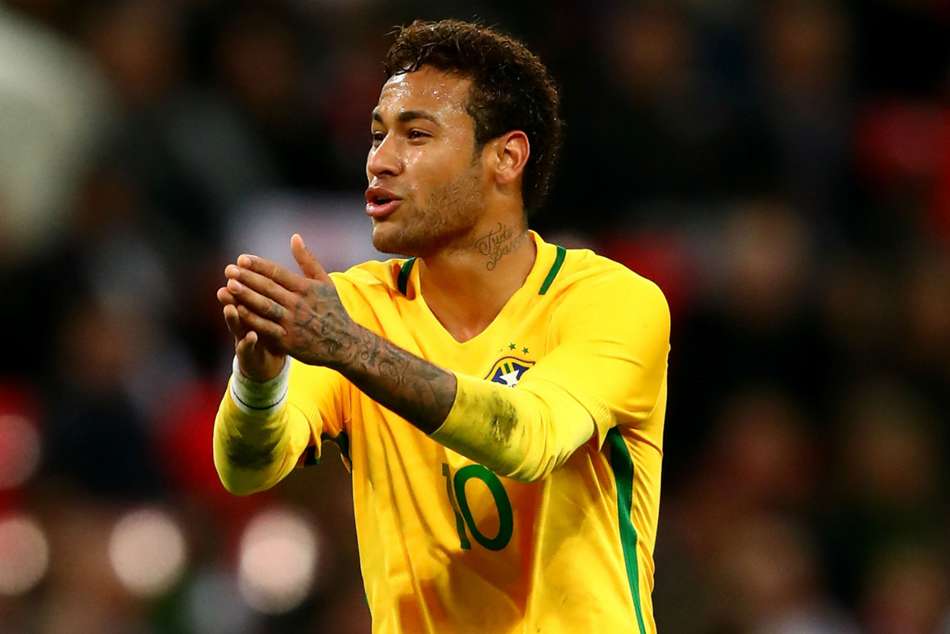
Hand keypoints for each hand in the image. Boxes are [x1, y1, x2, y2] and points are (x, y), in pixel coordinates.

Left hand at [220, 234, 355, 369]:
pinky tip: (237, 311)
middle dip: (247, 278)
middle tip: (229, 269)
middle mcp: (299, 304)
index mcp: (306, 288)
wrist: (345, 343)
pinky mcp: (289, 340)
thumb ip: (308, 260)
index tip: (241, 258)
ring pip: (266, 307)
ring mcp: (293, 323)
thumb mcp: (325, 282)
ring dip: (247, 296)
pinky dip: (252, 320)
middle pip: (269, 288)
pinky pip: (267, 328)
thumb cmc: (333, 309)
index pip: (278, 273)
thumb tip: (294, 237)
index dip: (259, 265)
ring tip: (229, 286)